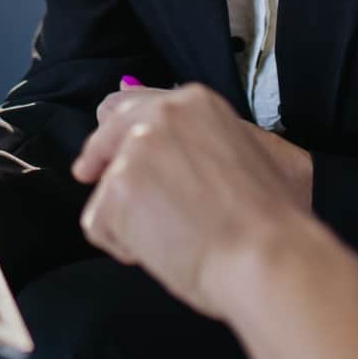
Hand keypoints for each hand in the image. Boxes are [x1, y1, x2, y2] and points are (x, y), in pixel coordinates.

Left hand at [73, 83, 320, 318]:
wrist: (269, 256)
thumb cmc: (267, 222)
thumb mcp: (240, 156)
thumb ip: (196, 144)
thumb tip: (161, 154)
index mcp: (196, 102)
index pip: (134, 105)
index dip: (116, 133)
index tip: (104, 151)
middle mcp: (162, 115)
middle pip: (107, 133)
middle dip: (99, 159)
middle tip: (89, 176)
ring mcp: (136, 150)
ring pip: (106, 187)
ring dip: (127, 217)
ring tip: (172, 240)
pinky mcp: (118, 188)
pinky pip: (98, 223)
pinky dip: (120, 244)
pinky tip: (159, 254)